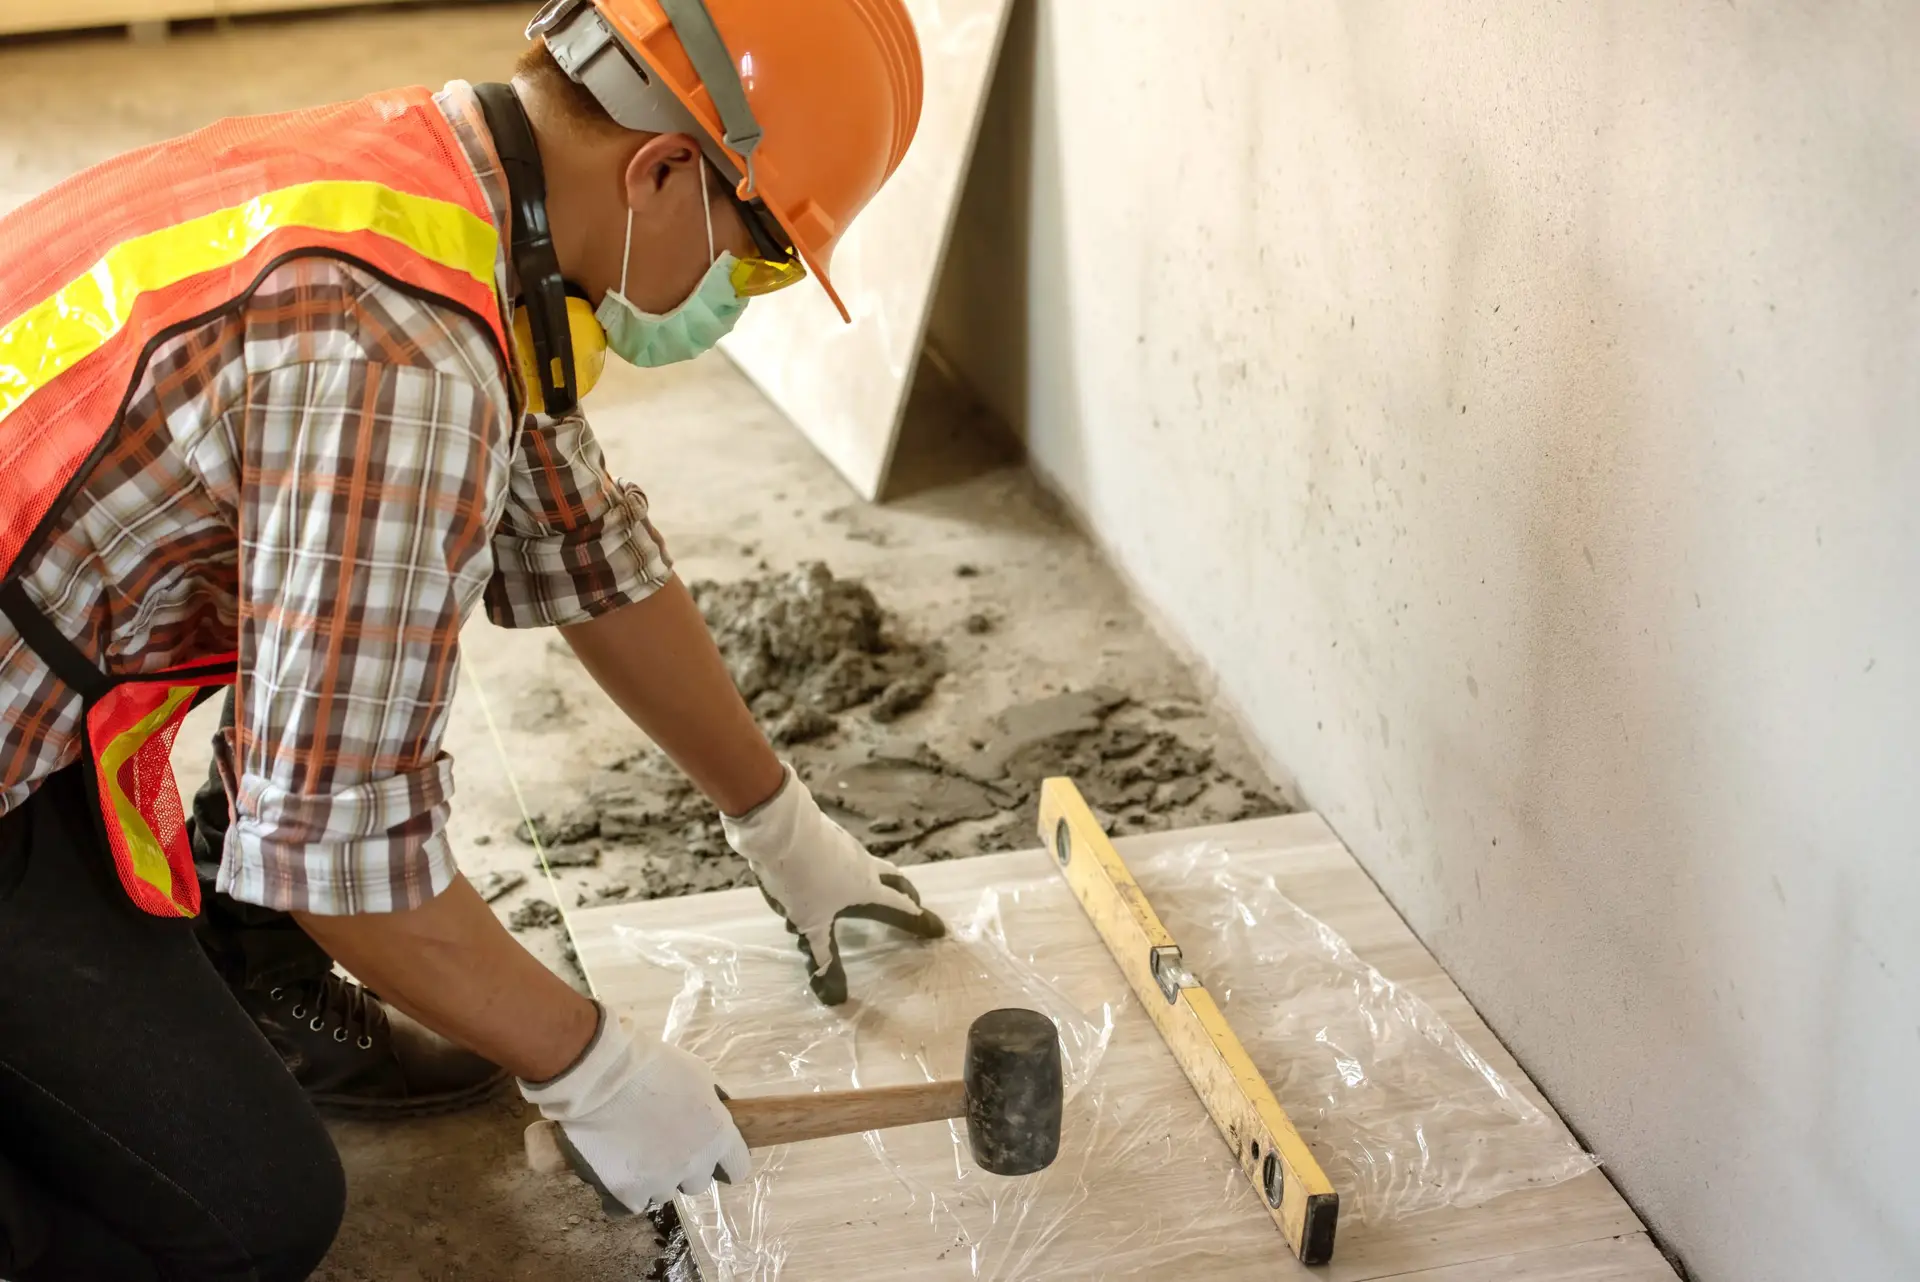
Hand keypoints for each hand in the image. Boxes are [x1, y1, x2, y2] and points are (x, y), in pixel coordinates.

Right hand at [519, 1004, 748, 1213]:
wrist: (603, 1076)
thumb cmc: (654, 1065)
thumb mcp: (698, 1072)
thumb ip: (714, 1098)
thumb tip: (721, 1109)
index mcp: (718, 1136)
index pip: (737, 1168)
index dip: (724, 1162)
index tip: (711, 1154)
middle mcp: (693, 1166)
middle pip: (697, 1183)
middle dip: (685, 1167)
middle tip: (663, 1144)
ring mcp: (660, 1183)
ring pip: (663, 1193)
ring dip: (654, 1178)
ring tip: (632, 1151)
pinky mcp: (627, 1194)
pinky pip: (632, 1205)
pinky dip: (626, 1194)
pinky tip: (618, 1174)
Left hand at [722, 764, 945, 1004]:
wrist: (778, 828)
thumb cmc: (800, 880)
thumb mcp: (810, 924)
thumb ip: (823, 957)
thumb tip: (835, 998)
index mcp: (867, 889)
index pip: (901, 907)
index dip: (919, 920)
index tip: (938, 929)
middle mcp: (864, 866)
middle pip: (894, 879)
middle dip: (905, 893)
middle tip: (913, 903)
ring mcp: (847, 847)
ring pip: (870, 866)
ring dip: (878, 880)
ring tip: (872, 891)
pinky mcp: (828, 836)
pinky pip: (847, 856)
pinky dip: (850, 868)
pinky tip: (831, 873)